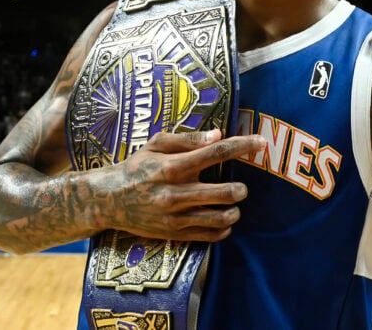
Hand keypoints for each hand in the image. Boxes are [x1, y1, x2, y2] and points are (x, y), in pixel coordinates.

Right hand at [97, 129, 266, 241]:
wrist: (110, 200)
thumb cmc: (137, 167)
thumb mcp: (156, 144)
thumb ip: (188, 139)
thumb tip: (218, 135)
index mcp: (173, 166)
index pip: (216, 153)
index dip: (243, 146)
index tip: (261, 143)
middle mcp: (175, 193)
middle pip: (224, 192)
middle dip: (241, 189)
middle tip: (241, 187)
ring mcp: (175, 216)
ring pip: (220, 218)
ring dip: (234, 211)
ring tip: (233, 204)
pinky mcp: (174, 234)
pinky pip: (209, 236)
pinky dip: (223, 228)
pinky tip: (223, 220)